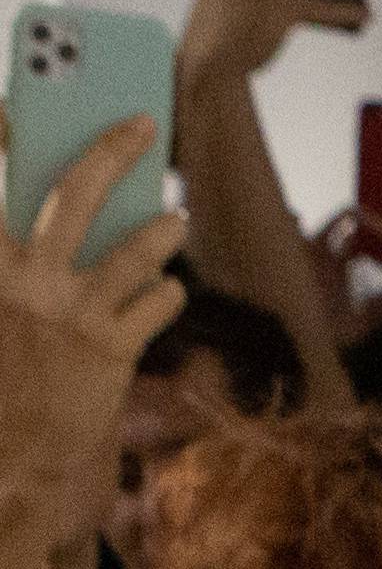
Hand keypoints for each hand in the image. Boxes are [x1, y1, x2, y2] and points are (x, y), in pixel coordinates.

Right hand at [0, 124, 185, 556]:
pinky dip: (166, 292)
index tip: (12, 106)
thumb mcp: (2, 310)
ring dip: (161, 228)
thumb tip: (51, 216)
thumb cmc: (7, 382)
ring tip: (176, 219)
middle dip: (112, 147)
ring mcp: (74, 313)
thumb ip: (16, 261)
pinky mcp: (112, 351)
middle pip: (77, 190)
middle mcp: (31, 279)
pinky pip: (156, 303)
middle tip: (141, 121)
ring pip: (134, 247)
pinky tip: (166, 289)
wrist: (11, 462)